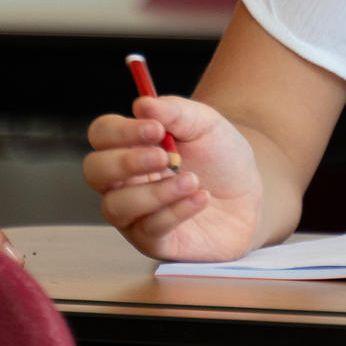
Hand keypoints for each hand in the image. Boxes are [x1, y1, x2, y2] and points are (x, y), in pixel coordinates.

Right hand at [84, 95, 263, 260]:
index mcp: (129, 147)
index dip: (121, 131)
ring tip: (192, 180)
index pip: (102, 135)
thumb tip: (142, 103)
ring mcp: (135, 215)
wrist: (250, 194)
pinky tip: (201, 198)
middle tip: (164, 156)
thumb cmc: (220, 157)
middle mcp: (123, 182)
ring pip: (116, 207)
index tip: (155, 129)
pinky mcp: (155, 242)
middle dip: (125, 162)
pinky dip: (175, 212)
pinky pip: (150, 230)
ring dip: (153, 192)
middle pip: (94, 171)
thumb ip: (175, 111)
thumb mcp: (206, 124)